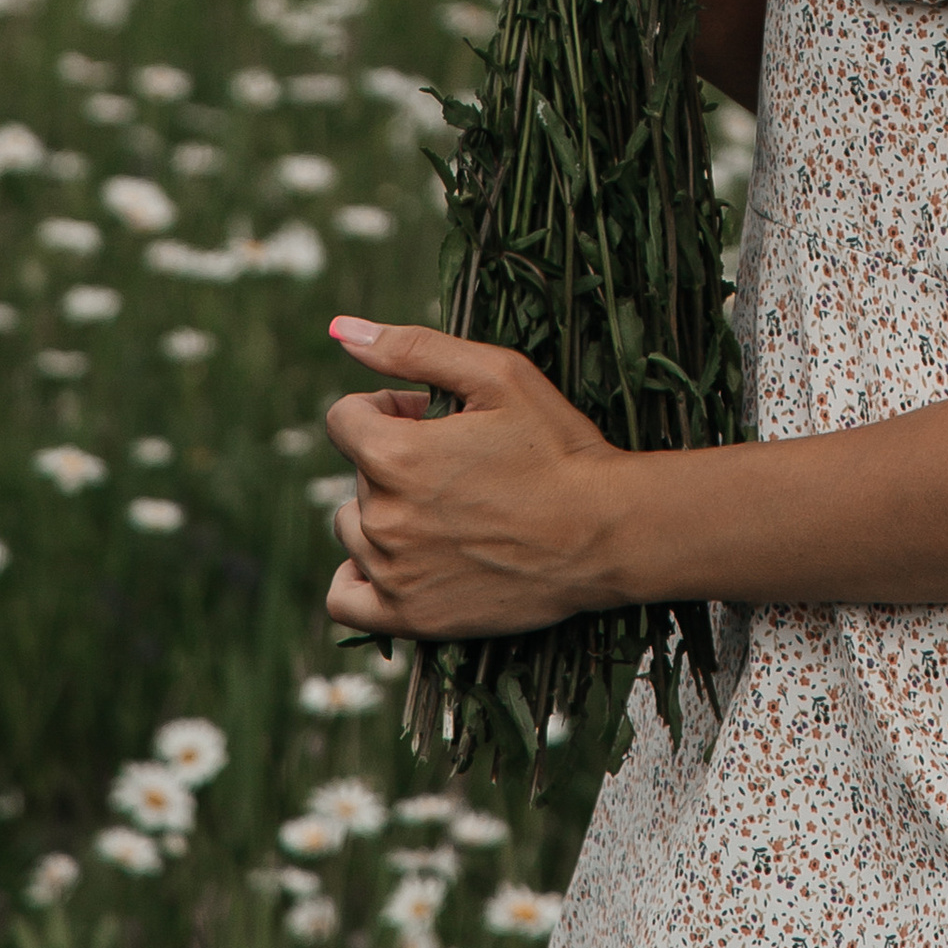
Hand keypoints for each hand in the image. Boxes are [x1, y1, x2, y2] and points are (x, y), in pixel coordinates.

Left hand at [321, 319, 629, 638]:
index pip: (345, 419)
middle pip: (357, 475)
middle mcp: (382, 518)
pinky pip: (345, 598)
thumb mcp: (497, 375)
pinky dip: (360, 577)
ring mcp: (394, 573)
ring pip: (354, 530)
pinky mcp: (411, 616)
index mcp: (393, 454)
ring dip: (385, 513)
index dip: (388, 409)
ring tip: (447, 512)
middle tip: (461, 465)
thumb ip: (413, 349)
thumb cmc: (557, 448)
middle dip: (396, 460)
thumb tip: (341, 330)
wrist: (606, 532)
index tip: (430, 418)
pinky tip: (400, 560)